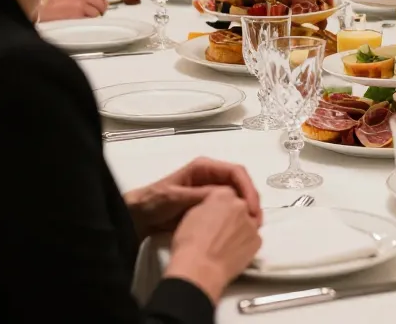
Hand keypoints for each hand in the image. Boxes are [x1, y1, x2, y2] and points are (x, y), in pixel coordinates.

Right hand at [37, 0, 107, 20]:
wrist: (42, 12)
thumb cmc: (55, 3)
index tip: (100, 4)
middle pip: (102, 2)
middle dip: (101, 9)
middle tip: (96, 14)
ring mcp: (81, 3)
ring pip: (99, 10)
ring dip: (96, 16)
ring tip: (89, 18)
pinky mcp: (79, 13)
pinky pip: (93, 17)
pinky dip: (91, 20)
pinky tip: (84, 21)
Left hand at [124, 157, 261, 237]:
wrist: (139, 217)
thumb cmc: (154, 202)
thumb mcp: (176, 197)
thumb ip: (200, 195)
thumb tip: (225, 195)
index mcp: (205, 168)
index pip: (235, 172)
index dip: (247, 188)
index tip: (251, 207)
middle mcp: (212, 176)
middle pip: (241, 183)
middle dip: (250, 199)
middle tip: (256, 219)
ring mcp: (212, 190)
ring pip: (238, 196)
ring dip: (246, 209)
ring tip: (252, 226)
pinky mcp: (210, 205)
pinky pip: (229, 207)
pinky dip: (237, 216)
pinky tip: (240, 228)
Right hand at [164, 187, 261, 303]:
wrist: (200, 269)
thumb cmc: (190, 245)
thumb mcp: (191, 215)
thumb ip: (207, 206)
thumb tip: (212, 210)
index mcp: (222, 195)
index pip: (226, 194)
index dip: (219, 206)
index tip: (216, 215)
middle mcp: (240, 205)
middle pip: (239, 207)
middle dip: (232, 216)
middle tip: (220, 231)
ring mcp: (251, 223)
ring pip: (248, 222)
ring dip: (240, 229)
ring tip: (225, 244)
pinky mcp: (257, 241)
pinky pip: (253, 238)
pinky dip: (245, 243)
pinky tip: (233, 252)